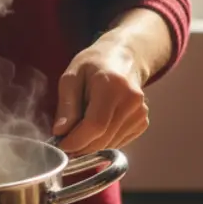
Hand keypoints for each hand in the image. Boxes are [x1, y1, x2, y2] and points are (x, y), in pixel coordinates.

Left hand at [52, 35, 148, 153]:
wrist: (123, 57)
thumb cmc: (94, 64)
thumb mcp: (72, 76)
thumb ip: (66, 105)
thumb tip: (61, 132)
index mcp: (112, 85)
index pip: (95, 124)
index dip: (76, 140)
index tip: (60, 145)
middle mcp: (131, 100)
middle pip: (103, 138)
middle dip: (80, 146)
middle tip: (64, 142)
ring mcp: (140, 112)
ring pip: (110, 144)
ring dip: (90, 145)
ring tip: (78, 130)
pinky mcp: (142, 122)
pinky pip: (117, 142)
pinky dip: (103, 141)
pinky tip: (96, 125)